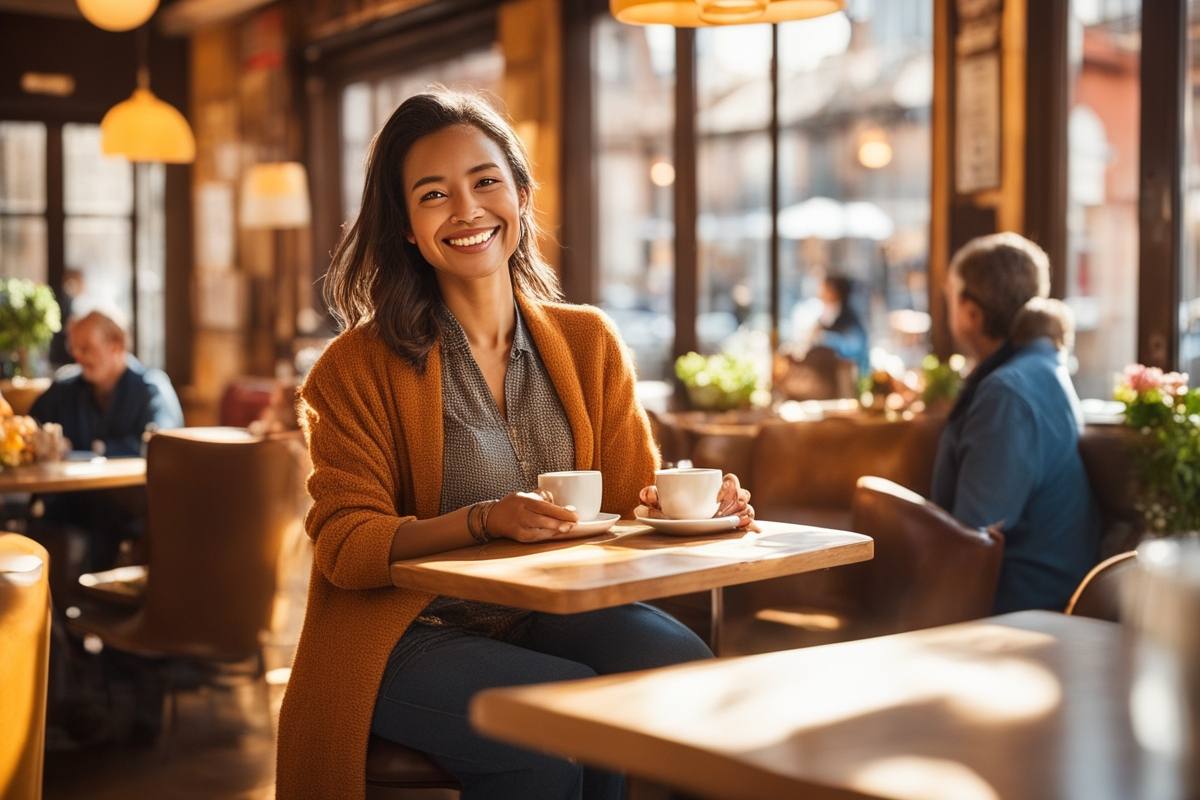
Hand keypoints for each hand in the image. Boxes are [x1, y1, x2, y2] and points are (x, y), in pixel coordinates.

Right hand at [484, 490, 579, 542]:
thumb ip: (544, 497)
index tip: (574, 514)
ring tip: (569, 528)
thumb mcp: (526, 494)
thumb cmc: (514, 504)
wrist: (494, 517)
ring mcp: (520, 528)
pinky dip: (549, 535)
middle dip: (561, 523)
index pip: (544, 507)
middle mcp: (521, 515)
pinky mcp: (520, 538)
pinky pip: (538, 538)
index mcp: (523, 501)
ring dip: (557, 530)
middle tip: (575, 523)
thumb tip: (566, 506)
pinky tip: (557, 533)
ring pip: (542, 531)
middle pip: (544, 521)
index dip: (560, 512)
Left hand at [637, 473, 755, 529]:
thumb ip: (651, 495)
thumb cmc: (668, 510)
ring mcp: (730, 516)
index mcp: (711, 489)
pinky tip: (754, 530)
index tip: (718, 495)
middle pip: (744, 496)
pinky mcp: (732, 529)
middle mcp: (724, 501)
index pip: (730, 481)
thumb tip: (646, 494)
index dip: (731, 485)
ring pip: (748, 510)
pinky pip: (749, 526)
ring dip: (745, 514)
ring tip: (736, 520)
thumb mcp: (659, 502)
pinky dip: (752, 526)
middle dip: (740, 500)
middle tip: (727, 510)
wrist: (671, 526)